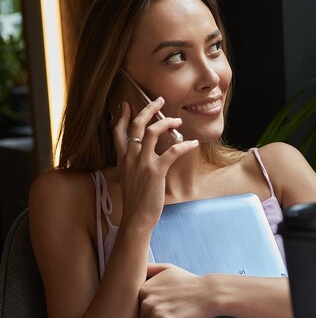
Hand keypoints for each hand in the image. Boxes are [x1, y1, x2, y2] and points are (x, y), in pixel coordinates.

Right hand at [113, 100, 197, 230]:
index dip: (123, 116)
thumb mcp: (127, 179)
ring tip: (178, 120)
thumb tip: (137, 157)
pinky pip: (172, 152)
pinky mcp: (156, 171)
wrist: (136, 218)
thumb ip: (130, 164)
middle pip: (137, 125)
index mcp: (122, 158)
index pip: (119, 131)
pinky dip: (184, 145)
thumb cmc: (135, 200)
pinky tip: (193, 143)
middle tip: (159, 99)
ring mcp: (142, 163)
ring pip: (153, 132)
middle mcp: (130, 157)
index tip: (128, 104)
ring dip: (167, 122)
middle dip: (149, 109)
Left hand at [139, 264, 213, 317]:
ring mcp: (155, 313)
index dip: (149, 306)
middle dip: (151, 316)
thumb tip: (133, 268)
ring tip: (172, 316)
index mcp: (144, 288)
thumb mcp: (167, 269)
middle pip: (140, 317)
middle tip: (169, 309)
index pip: (135, 304)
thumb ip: (148, 269)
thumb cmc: (188, 282)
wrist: (209, 293)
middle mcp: (147, 300)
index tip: (163, 303)